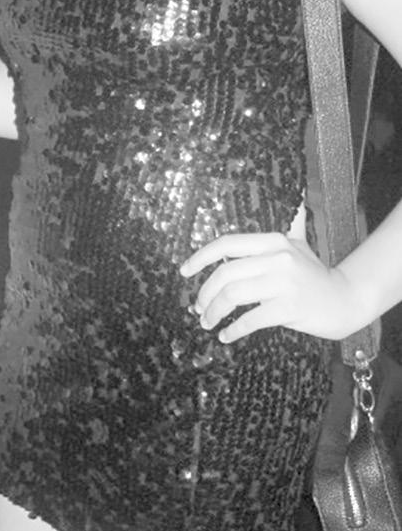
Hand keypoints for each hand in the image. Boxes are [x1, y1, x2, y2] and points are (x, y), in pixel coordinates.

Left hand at [180, 231, 360, 343]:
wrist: (345, 299)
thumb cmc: (315, 273)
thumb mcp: (298, 243)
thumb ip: (289, 223)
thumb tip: (296, 194)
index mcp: (273, 240)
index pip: (226, 244)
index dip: (200, 257)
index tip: (184, 271)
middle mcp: (277, 257)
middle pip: (225, 274)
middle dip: (205, 293)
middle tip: (198, 308)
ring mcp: (284, 283)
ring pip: (233, 296)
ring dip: (214, 312)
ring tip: (208, 322)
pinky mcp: (289, 308)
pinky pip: (251, 319)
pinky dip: (233, 330)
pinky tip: (227, 336)